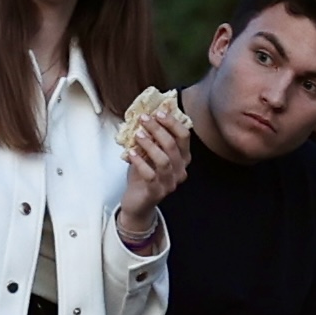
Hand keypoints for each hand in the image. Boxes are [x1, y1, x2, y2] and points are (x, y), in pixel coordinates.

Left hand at [116, 103, 189, 241]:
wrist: (137, 202)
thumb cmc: (144, 174)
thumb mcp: (148, 153)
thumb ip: (151, 137)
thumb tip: (146, 115)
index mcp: (183, 158)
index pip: (184, 136)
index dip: (172, 122)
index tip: (158, 112)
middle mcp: (180, 170)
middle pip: (173, 146)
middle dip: (158, 129)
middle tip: (144, 119)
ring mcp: (170, 183)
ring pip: (164, 160)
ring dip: (150, 145)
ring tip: (137, 135)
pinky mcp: (157, 193)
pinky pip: (151, 175)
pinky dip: (140, 162)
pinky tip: (131, 154)